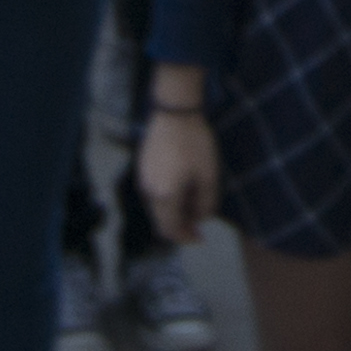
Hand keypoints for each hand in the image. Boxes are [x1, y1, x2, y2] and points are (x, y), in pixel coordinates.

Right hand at [134, 79, 221, 244]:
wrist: (175, 113)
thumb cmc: (194, 143)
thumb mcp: (208, 176)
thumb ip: (205, 203)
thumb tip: (200, 218)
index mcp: (164, 196)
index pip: (170, 229)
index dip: (185, 238)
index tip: (200, 237)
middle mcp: (148, 191)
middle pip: (161, 221)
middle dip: (180, 227)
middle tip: (198, 226)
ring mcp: (143, 179)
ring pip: (157, 208)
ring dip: (174, 213)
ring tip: (193, 205)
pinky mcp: (143, 168)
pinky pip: (154, 193)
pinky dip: (167, 199)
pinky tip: (182, 190)